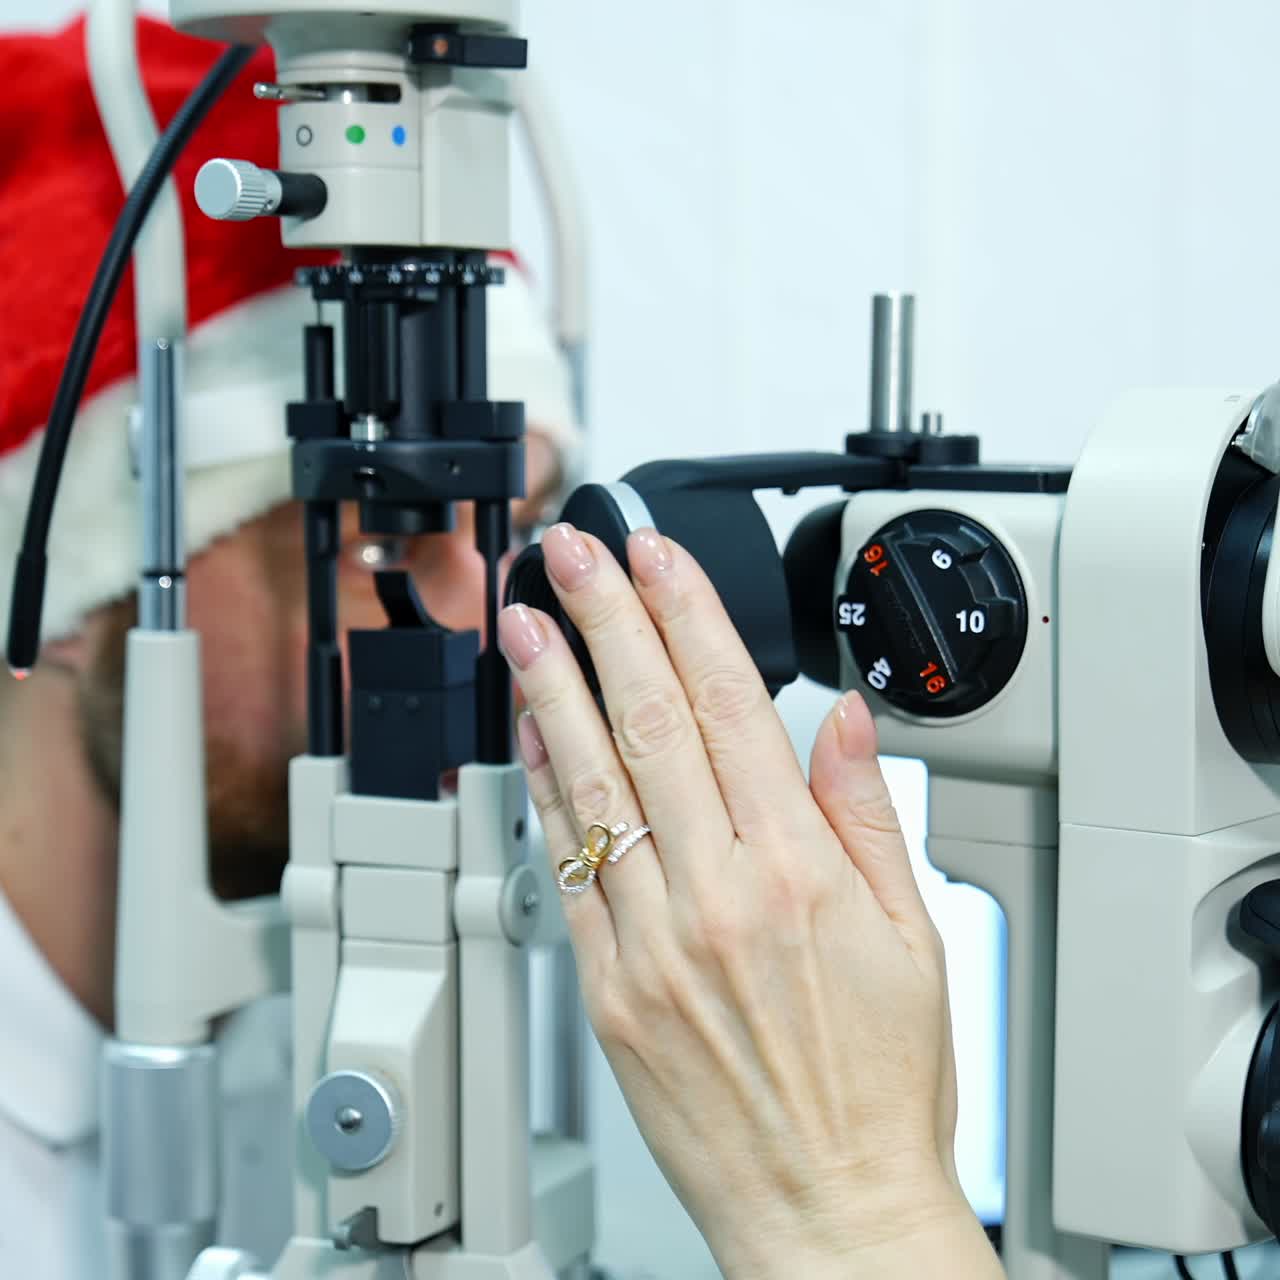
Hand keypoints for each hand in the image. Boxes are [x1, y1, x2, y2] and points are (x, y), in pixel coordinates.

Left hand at [498, 523, 1001, 1278]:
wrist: (827, 1207)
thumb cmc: (879, 1084)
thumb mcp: (915, 936)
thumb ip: (868, 814)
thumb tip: (843, 720)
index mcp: (799, 873)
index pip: (732, 705)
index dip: (687, 616)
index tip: (656, 558)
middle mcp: (717, 895)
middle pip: (651, 722)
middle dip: (604, 621)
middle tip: (568, 555)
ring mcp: (651, 941)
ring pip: (592, 784)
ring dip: (553, 690)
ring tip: (524, 621)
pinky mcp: (607, 988)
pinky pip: (564, 869)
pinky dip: (544, 794)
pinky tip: (529, 737)